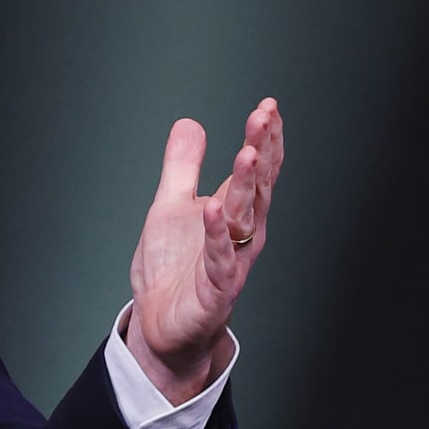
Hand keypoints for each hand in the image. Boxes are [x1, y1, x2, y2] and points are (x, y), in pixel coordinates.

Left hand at [126, 98, 283, 404]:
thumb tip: (190, 122)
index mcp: (236, 212)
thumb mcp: (170, 205)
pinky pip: (219, 259)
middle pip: (257, 187)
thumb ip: (182, 167)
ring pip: (244, 218)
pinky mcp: (215, 290)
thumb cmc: (173, 267)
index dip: (264, 139)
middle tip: (264, 116)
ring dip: (247, 185)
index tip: (268, 106)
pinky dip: (217, 234)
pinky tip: (212, 208)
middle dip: (262, 150)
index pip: (256, 170)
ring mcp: (232, 262)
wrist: (161, 322)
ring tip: (247, 152)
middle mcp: (243, 235)